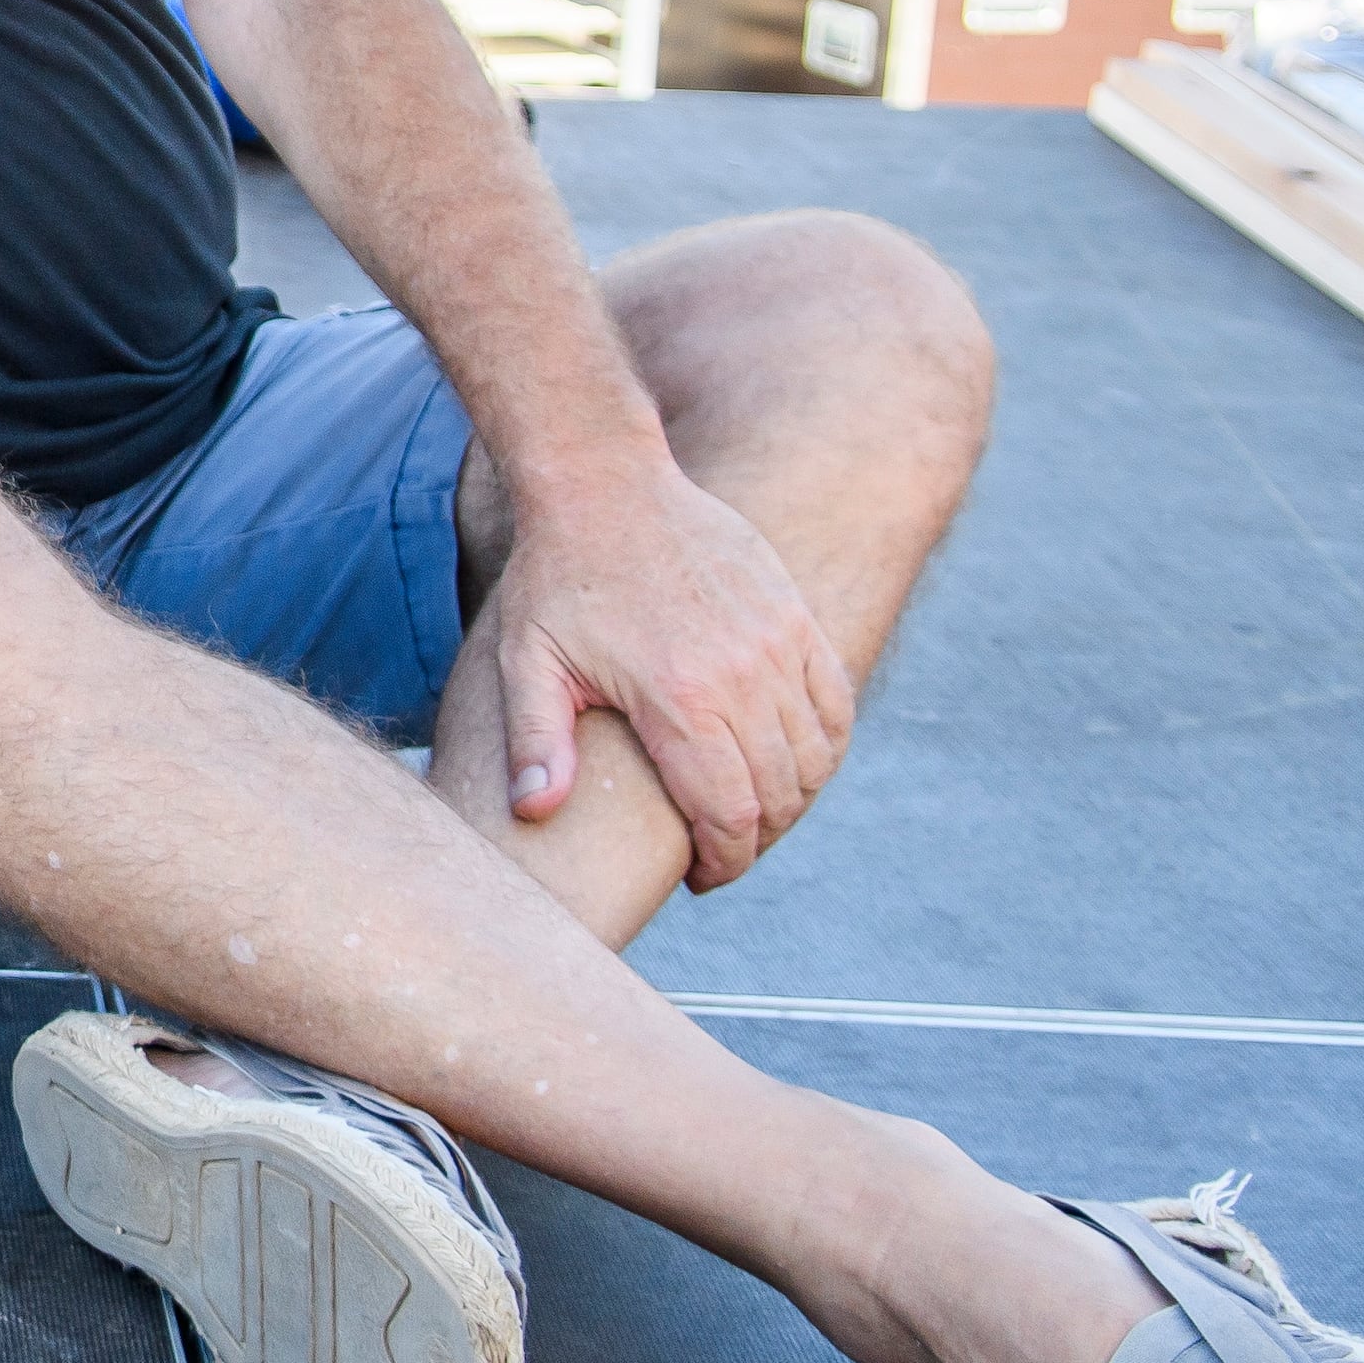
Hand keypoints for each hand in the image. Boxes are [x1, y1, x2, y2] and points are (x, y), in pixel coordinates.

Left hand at [480, 464, 853, 891]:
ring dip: (792, 797)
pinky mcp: (795, 616)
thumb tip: (534, 814)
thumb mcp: (527, 664)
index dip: (724, 861)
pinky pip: (836, 702)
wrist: (605, 486)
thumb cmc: (556, 581)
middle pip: (779, 794)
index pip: (730, 814)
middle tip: (721, 851)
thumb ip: (536, 744)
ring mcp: (777, 642)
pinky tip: (789, 762)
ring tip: (750, 812)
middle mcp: (742, 675)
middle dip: (754, 839)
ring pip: (815, 755)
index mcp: (679, 699)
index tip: (702, 876)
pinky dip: (824, 744)